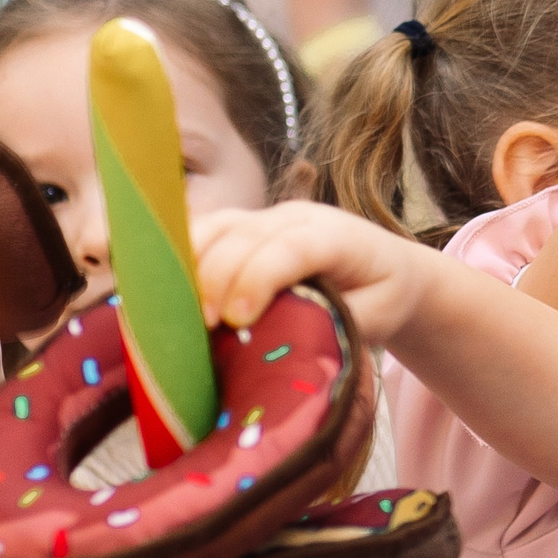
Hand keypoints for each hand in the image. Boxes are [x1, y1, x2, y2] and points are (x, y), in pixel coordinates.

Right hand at [192, 201, 432, 344]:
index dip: (258, 278)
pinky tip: (168, 291)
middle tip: (206, 327)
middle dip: (217, 279)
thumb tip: (293, 340)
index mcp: (337, 236)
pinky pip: (204, 232)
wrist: (389, 267)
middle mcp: (296, 217)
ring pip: (217, 227)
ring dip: (191, 267)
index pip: (291, 247)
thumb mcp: (379, 317)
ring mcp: (266, 217)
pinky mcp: (244, 227)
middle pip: (244, 235)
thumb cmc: (384, 293)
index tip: (237, 319)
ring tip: (182, 313)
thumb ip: (339, 322)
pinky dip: (182, 257)